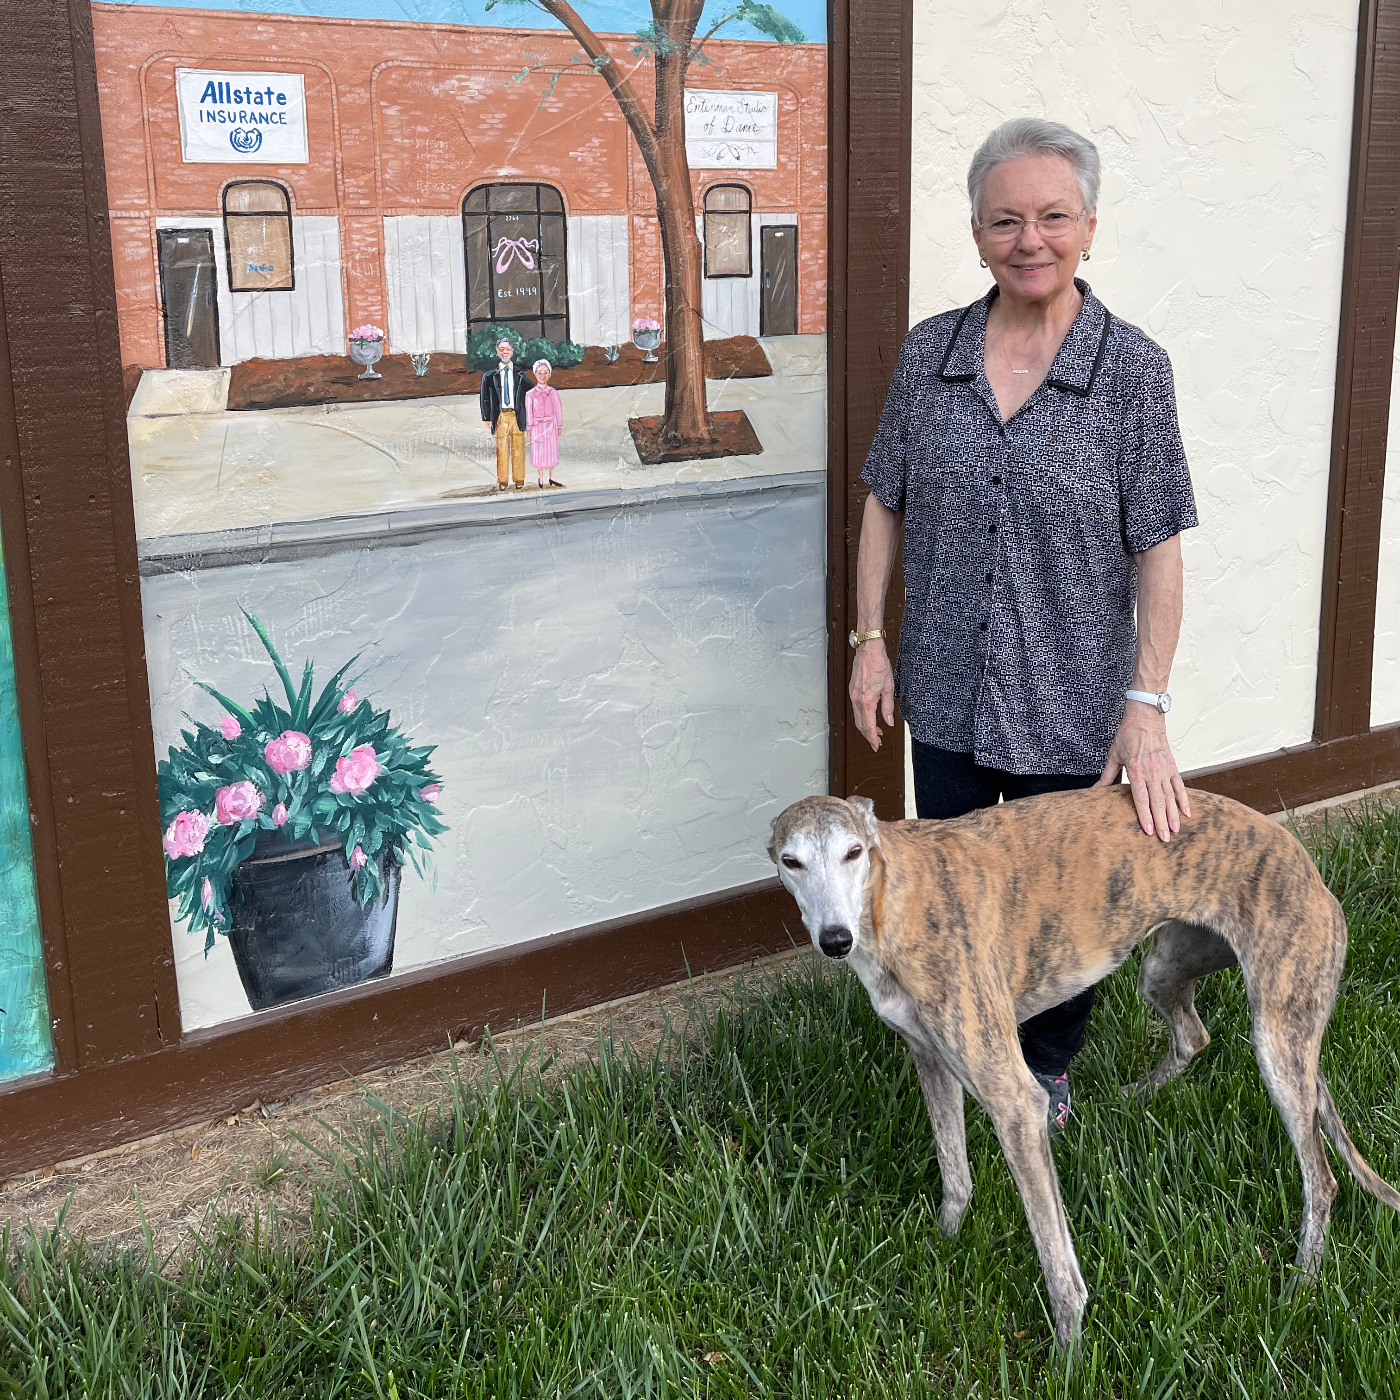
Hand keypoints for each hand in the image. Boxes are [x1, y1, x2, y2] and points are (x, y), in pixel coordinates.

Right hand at [849, 640, 894, 750]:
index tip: (877, 745)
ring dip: (865, 727)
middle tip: (877, 742)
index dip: (872, 738)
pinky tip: (870, 717)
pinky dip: (862, 717)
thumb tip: (889, 722)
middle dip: (868, 735)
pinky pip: (856, 709)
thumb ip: (888, 708)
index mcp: (867, 700)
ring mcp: (853, 695)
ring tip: (876, 731)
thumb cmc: (879, 665)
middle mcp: (857, 699)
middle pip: (860, 724)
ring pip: (857, 717)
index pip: (868, 726)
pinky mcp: (852, 691)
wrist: (868, 651)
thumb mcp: (889, 688)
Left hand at [1094, 703, 1190, 840]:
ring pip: (1171, 797)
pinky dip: (1184, 800)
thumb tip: (1094, 790)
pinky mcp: (1173, 767)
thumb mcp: (1113, 755)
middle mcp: (1153, 772)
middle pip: (1158, 802)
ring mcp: (1165, 770)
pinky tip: (1187, 813)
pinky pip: (1180, 786)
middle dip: (1161, 822)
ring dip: (1174, 815)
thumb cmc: (1128, 735)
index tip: (1148, 830)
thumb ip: (1107, 775)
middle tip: (1164, 839)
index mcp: (1136, 770)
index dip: (1145, 815)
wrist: (1146, 718)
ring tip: (1176, 831)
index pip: (1141, 798)